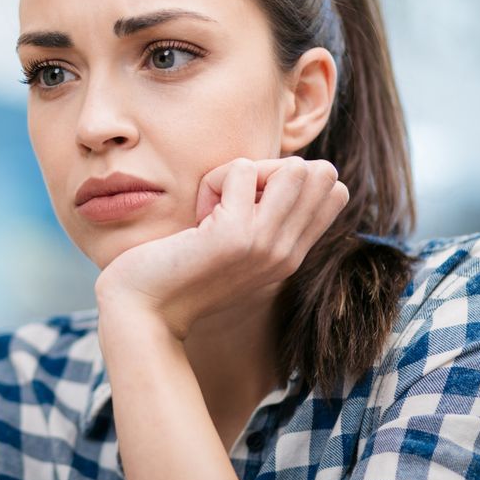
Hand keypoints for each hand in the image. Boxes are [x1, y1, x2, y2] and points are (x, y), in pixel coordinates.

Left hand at [94, 156, 348, 340]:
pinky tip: (197, 217)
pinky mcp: (235, 235)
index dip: (292, 179)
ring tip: (218, 204)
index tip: (250, 203)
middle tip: (233, 199)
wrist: (144, 311)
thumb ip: (263, 220)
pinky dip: (213, 179)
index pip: (335, 193)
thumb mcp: (235, 247)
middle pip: (322, 174)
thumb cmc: (179, 271)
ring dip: (246, 171)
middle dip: (273, 169)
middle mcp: (287, 253)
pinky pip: (240, 168)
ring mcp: (265, 244)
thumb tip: (281, 170)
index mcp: (291, 257)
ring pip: (294, 168)